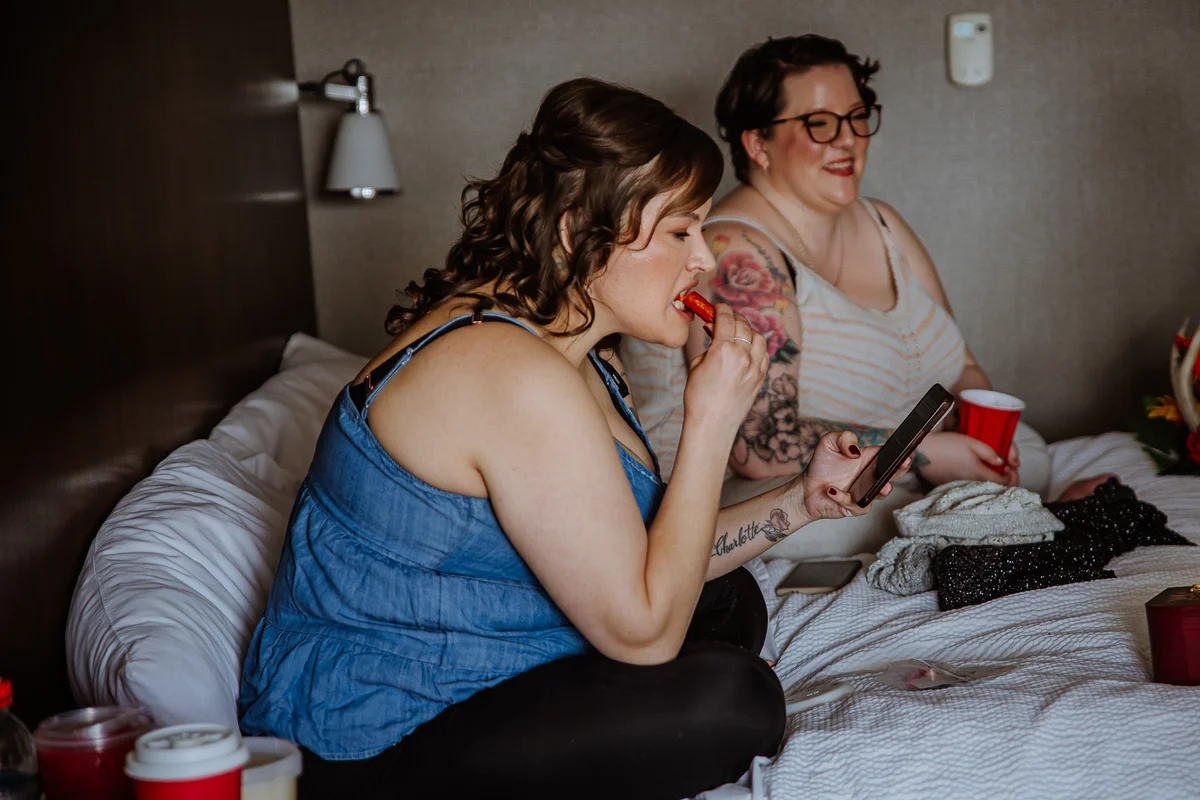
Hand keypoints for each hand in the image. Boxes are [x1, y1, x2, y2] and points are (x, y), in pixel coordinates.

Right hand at [683, 303, 768, 436]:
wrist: (712, 425)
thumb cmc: (698, 398)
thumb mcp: (696, 366)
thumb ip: (708, 347)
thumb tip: (714, 335)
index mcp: (723, 350)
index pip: (726, 319)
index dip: (721, 309)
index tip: (718, 307)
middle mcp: (743, 355)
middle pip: (743, 324)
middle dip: (734, 317)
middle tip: (726, 318)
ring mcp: (755, 367)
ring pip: (759, 337)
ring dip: (749, 331)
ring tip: (739, 334)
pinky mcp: (761, 378)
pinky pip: (765, 355)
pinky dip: (758, 348)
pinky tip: (749, 350)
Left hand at [792, 431, 908, 520]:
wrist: (807, 488)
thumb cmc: (821, 465)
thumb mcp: (828, 443)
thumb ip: (844, 438)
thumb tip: (856, 450)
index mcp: (869, 459)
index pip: (889, 455)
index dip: (900, 453)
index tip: (906, 451)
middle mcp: (870, 476)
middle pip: (893, 473)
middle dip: (900, 469)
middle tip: (903, 464)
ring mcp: (865, 492)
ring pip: (881, 493)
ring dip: (882, 490)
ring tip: (883, 487)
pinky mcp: (855, 507)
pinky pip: (857, 505)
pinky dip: (843, 498)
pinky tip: (832, 490)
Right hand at [914, 432, 1018, 486]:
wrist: (923, 451)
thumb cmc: (947, 444)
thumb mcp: (972, 442)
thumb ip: (990, 453)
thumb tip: (1002, 462)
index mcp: (979, 473)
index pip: (1004, 483)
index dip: (1012, 477)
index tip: (1010, 469)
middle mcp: (971, 484)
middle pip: (995, 490)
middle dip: (1005, 482)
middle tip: (1004, 472)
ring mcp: (961, 488)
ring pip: (983, 490)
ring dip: (990, 483)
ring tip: (989, 471)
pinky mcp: (951, 488)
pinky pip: (969, 490)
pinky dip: (976, 484)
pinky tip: (972, 474)